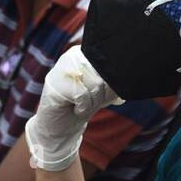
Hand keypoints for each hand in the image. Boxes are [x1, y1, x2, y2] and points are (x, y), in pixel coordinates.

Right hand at [24, 45, 120, 170]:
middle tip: (91, 103)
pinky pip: (82, 94)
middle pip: (104, 73)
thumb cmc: (82, 106)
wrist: (60, 127)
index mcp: (85, 54)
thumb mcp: (102, 93)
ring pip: (95, 83)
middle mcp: (72, 57)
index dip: (112, 85)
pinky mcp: (54, 85)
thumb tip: (127, 83)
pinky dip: (83, 108)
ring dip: (93, 103)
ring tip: (82, 106)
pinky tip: (75, 110)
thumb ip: (113, 83)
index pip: (111, 64)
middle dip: (102, 95)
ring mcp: (61, 70)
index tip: (104, 96)